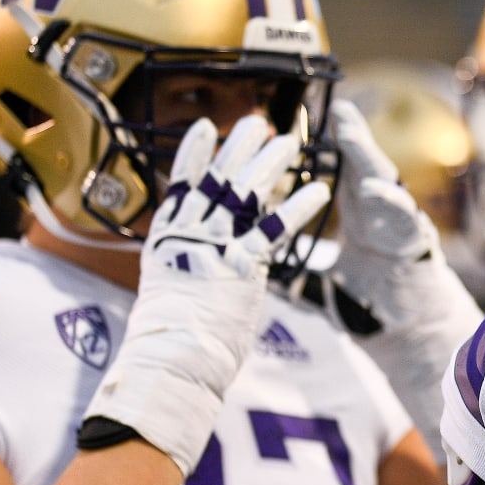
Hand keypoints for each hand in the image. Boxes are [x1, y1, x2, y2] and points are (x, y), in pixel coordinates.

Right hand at [85, 116, 330, 472]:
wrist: (170, 361)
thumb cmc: (170, 339)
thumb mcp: (169, 294)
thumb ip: (183, 271)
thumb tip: (189, 270)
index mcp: (167, 241)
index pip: (181, 187)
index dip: (194, 155)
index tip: (206, 127)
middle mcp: (188, 237)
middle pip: (218, 181)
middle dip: (238, 149)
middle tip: (257, 123)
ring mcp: (214, 248)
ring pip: (245, 194)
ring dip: (269, 165)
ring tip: (289, 141)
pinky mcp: (242, 266)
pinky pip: (276, 230)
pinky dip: (298, 207)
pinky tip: (317, 188)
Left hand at [320, 99, 481, 460]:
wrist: (407, 332)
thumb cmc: (369, 307)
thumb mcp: (323, 287)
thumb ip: (298, 277)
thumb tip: (262, 279)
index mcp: (358, 218)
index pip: (339, 176)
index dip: (326, 152)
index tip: (309, 126)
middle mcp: (379, 215)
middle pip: (360, 168)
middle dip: (350, 138)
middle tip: (337, 109)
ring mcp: (398, 225)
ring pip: (382, 180)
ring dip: (366, 154)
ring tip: (350, 130)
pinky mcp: (415, 241)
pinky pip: (403, 215)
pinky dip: (390, 200)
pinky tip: (375, 188)